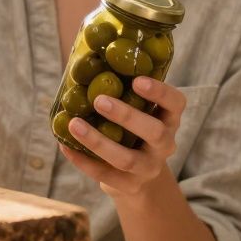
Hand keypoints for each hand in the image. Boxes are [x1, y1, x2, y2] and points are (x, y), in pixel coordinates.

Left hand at [59, 77, 185, 200]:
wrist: (140, 180)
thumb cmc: (133, 131)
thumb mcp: (138, 111)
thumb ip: (123, 90)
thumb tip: (85, 54)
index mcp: (169, 119)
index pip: (176, 103)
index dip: (160, 92)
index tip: (137, 80)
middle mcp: (165, 144)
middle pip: (154, 132)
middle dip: (126, 115)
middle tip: (99, 100)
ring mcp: (148, 168)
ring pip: (126, 158)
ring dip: (97, 141)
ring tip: (74, 124)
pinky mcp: (129, 186)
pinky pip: (105, 175)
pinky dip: (82, 160)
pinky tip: (64, 145)